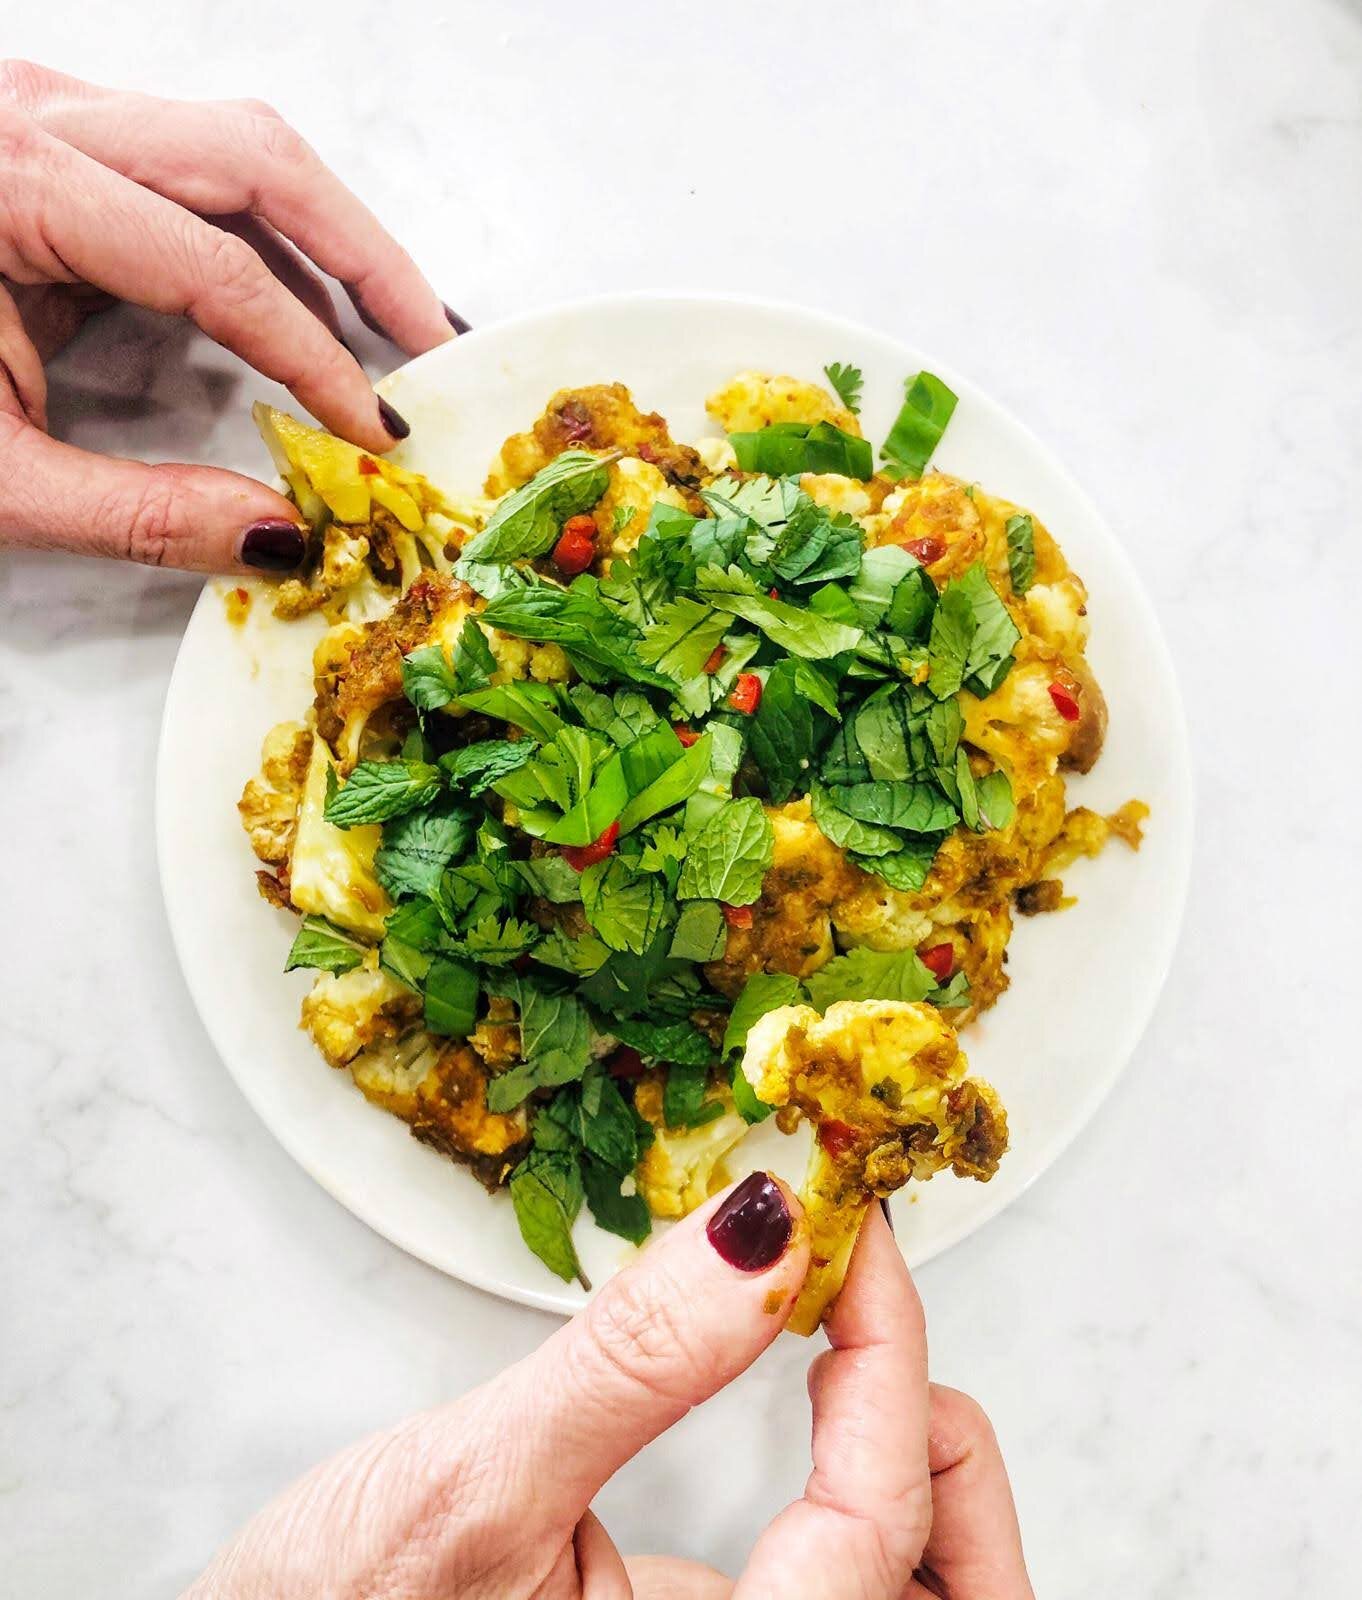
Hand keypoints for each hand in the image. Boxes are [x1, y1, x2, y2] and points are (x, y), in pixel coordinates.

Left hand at [0, 61, 457, 573]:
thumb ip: (141, 516)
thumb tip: (281, 540)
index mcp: (8, 184)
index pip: (214, 266)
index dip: (313, 359)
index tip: (374, 438)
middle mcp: (33, 119)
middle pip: (252, 155)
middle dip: (363, 253)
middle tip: (438, 343)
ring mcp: (42, 119)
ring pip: (231, 148)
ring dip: (328, 237)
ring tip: (399, 327)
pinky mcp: (49, 149)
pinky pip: (189, 175)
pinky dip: (265, 242)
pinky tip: (307, 311)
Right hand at [184, 1174, 1032, 1597]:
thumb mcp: (471, 1485)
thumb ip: (630, 1362)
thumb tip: (758, 1229)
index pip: (878, 1522)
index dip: (889, 1351)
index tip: (849, 1224)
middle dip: (946, 1441)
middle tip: (877, 1300)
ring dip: (924, 1473)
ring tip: (870, 1354)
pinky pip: (837, 1591)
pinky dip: (869, 1502)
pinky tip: (834, 1422)